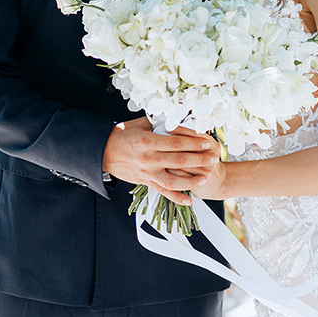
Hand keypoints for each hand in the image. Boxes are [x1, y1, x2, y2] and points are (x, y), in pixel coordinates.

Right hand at [102, 117, 219, 204]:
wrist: (104, 151)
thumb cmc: (123, 135)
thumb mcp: (140, 124)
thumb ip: (159, 122)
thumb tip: (177, 116)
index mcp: (149, 141)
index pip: (177, 143)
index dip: (194, 143)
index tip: (206, 142)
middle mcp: (149, 159)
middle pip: (179, 161)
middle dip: (199, 160)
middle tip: (213, 159)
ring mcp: (147, 173)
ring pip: (173, 181)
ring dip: (191, 180)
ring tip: (205, 178)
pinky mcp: (145, 182)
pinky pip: (163, 192)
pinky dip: (177, 197)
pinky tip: (189, 199)